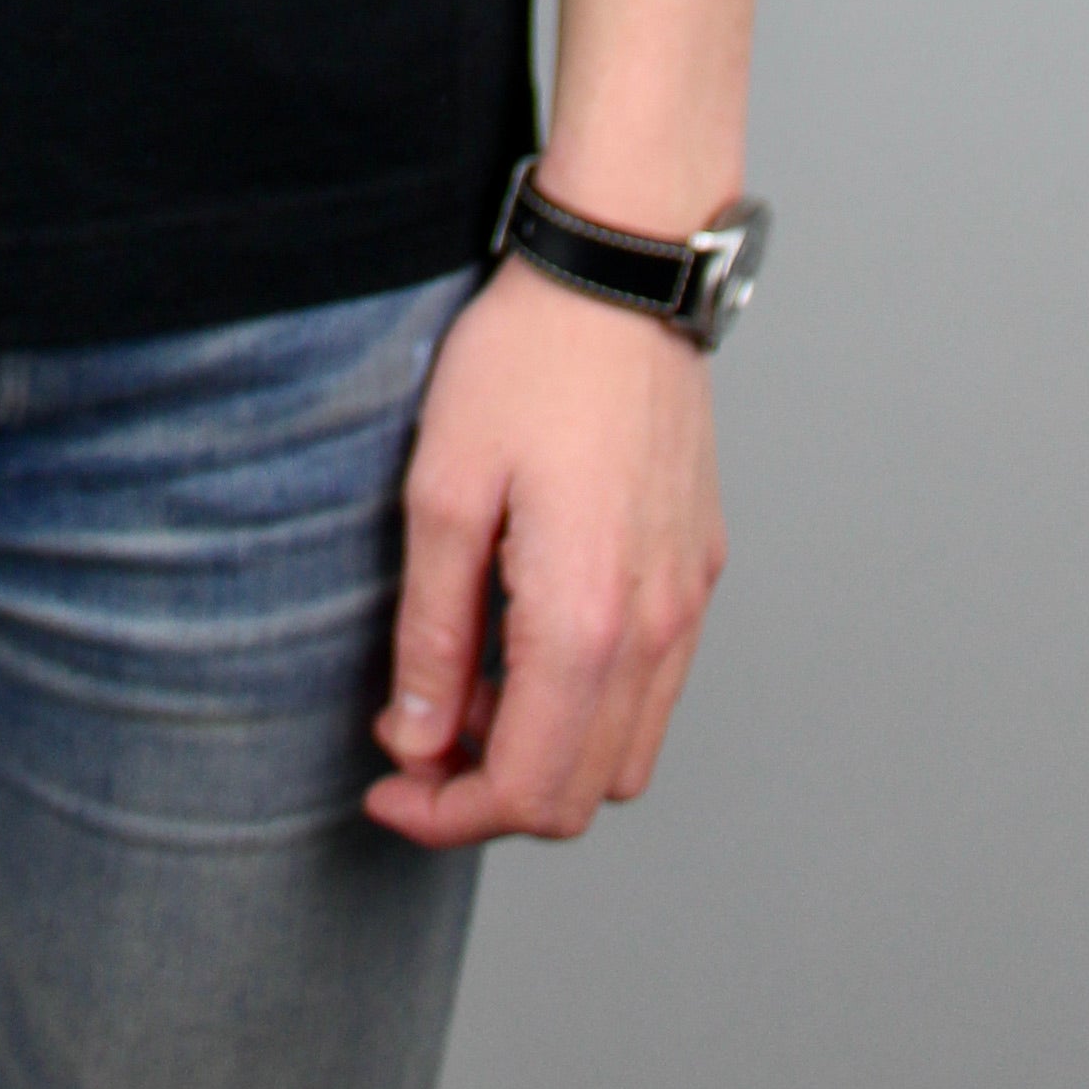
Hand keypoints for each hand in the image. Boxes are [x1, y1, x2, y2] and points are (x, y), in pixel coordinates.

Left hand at [363, 255, 726, 846]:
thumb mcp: (443, 492)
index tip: (389, 788)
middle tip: (417, 742)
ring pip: (625, 753)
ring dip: (544, 753)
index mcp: (586, 621)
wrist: (618, 274)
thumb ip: (432, 634)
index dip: (446, 814)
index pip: (526, 790)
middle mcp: (655, 630)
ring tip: (469, 688)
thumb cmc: (526, 363)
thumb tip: (417, 738)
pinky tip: (526, 643)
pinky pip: (653, 689)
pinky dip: (589, 705)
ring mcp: (687, 603)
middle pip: (580, 794)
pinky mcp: (698, 571)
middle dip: (490, 795)